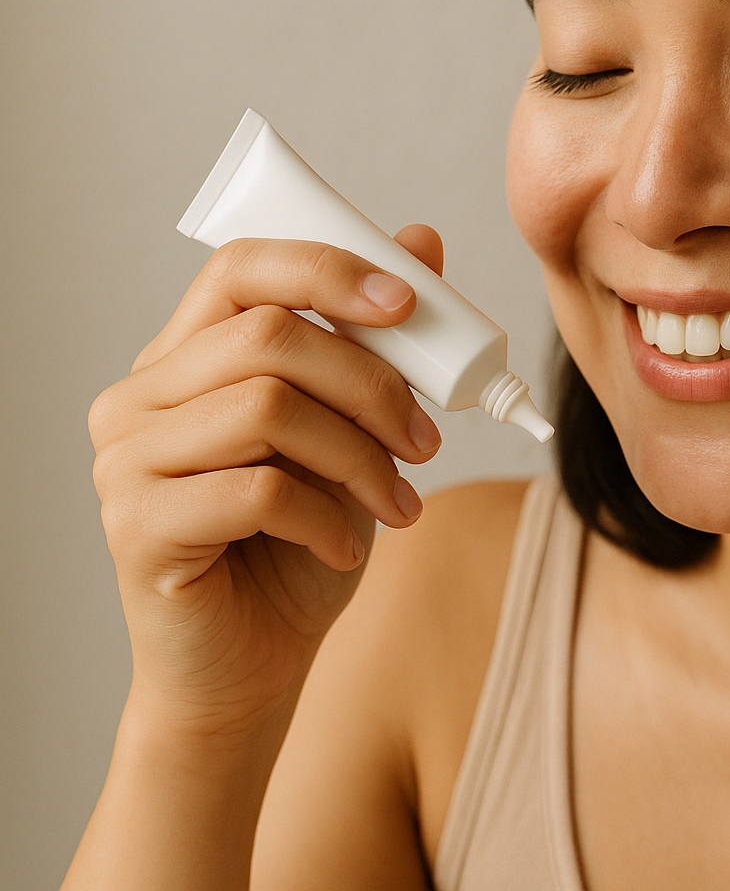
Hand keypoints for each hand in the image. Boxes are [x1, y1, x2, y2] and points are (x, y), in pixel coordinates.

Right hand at [87, 225, 445, 737]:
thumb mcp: (352, 434)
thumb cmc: (299, 544)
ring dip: (360, 457)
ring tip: (397, 504)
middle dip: (372, 383)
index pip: (241, 269)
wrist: (253, 665)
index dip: (329, 271)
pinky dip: (328, 518)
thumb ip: (371, 344)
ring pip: (267, 407)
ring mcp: (126, 461)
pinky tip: (348, 547)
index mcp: (185, 358)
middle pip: (268, 337)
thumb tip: (421, 239)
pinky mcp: (136, 527)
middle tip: (428, 440)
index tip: (410, 301)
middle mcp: (139, 398)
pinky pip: (258, 491)